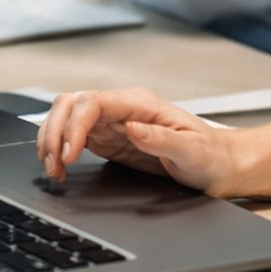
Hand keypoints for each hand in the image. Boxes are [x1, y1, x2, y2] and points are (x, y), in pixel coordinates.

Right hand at [35, 87, 249, 195]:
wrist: (219, 166)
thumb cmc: (210, 156)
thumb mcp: (192, 150)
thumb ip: (162, 139)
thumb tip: (132, 127)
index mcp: (140, 103)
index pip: (93, 102)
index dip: (74, 126)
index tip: (70, 154)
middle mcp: (122, 108)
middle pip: (71, 103)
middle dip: (54, 131)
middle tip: (54, 165)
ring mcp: (112, 122)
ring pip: (66, 116)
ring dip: (51, 139)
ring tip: (52, 169)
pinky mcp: (108, 139)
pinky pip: (72, 136)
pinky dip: (59, 149)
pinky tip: (59, 167)